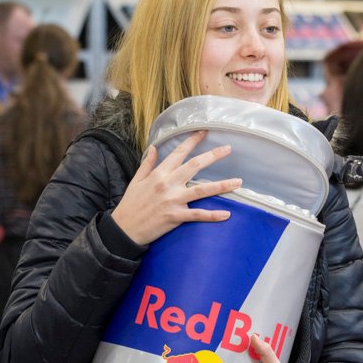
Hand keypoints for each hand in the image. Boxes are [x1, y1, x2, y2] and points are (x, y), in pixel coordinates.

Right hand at [111, 131, 241, 244]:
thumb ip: (147, 164)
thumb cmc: (130, 205)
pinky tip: (226, 214)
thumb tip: (154, 147)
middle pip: (195, 166)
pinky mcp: (175, 216)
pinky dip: (213, 215)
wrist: (124, 230)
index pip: (179, 153)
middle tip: (228, 149)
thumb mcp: (136, 180)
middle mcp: (168, 184)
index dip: (192, 141)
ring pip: (202, 190)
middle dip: (213, 156)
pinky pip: (198, 215)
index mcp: (159, 174)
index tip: (204, 132)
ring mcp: (173, 200)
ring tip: (238, 182)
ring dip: (222, 185)